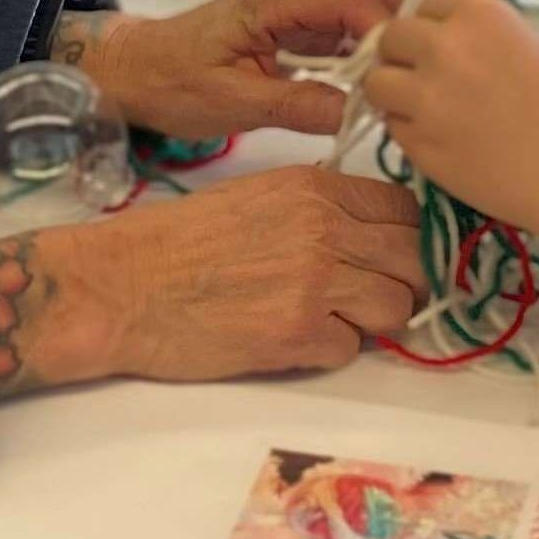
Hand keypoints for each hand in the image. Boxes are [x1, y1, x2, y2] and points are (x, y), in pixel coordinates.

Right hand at [0, 167, 422, 397]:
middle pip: (414, 260)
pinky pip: (351, 350)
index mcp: (315, 188)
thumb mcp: (258, 195)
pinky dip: (329, 350)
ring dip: (372, 321)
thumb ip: (319, 208)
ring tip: (331, 320)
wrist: (124, 285)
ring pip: (397, 308)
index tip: (389, 255)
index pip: (406, 210)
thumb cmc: (179, 241)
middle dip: (400, 282)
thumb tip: (368, 235)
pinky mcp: (298, 336)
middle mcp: (326, 229)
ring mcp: (317, 284)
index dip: (405, 237)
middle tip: (370, 296)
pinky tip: (293, 339)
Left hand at [61, 0, 403, 141]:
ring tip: (397, 87)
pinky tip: (374, 84)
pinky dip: (371, 48)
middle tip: (408, 84)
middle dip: (401, 33)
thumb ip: (299, 106)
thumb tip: (359, 113)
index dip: (390, 37)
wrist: (139, 68)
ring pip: (372, 3)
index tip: (400, 80)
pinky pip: (353, 22)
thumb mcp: (235, 103)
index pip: (359, 1)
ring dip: (390, 40)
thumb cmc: (176, 83)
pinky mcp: (304, 17)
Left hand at [363, 0, 538, 241]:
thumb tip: (426, 48)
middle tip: (431, 87)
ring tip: (434, 118)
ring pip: (377, 85)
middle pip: (390, 39)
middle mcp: (443, 45)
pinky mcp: (420, 145)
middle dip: (404, 61)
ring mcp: (426, 96)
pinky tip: (449, 146)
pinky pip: (393, 130)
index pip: (422, 8)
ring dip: (396, 99)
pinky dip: (411, 137)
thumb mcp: (524, 45)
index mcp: (476, 10)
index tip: (449, 57)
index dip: (432, 35)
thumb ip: (473, 38)